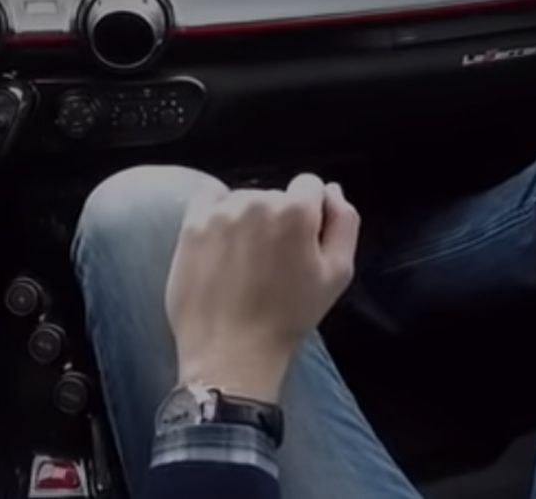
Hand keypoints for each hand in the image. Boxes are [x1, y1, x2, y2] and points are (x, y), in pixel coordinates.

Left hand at [165, 174, 359, 403]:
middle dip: (279, 219)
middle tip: (274, 263)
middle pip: (275, 195)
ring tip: (246, 263)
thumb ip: (344, 222)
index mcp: (295, 210)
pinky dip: (218, 215)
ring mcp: (220, 212)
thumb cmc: (289, 316)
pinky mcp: (191, 225)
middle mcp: (256, 201)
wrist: (231, 349)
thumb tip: (333, 190)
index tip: (303, 243)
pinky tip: (222, 245)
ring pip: (243, 200)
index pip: (309, 185)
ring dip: (249, 220)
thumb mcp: (338, 273)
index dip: (311, 213)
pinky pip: (210, 202)